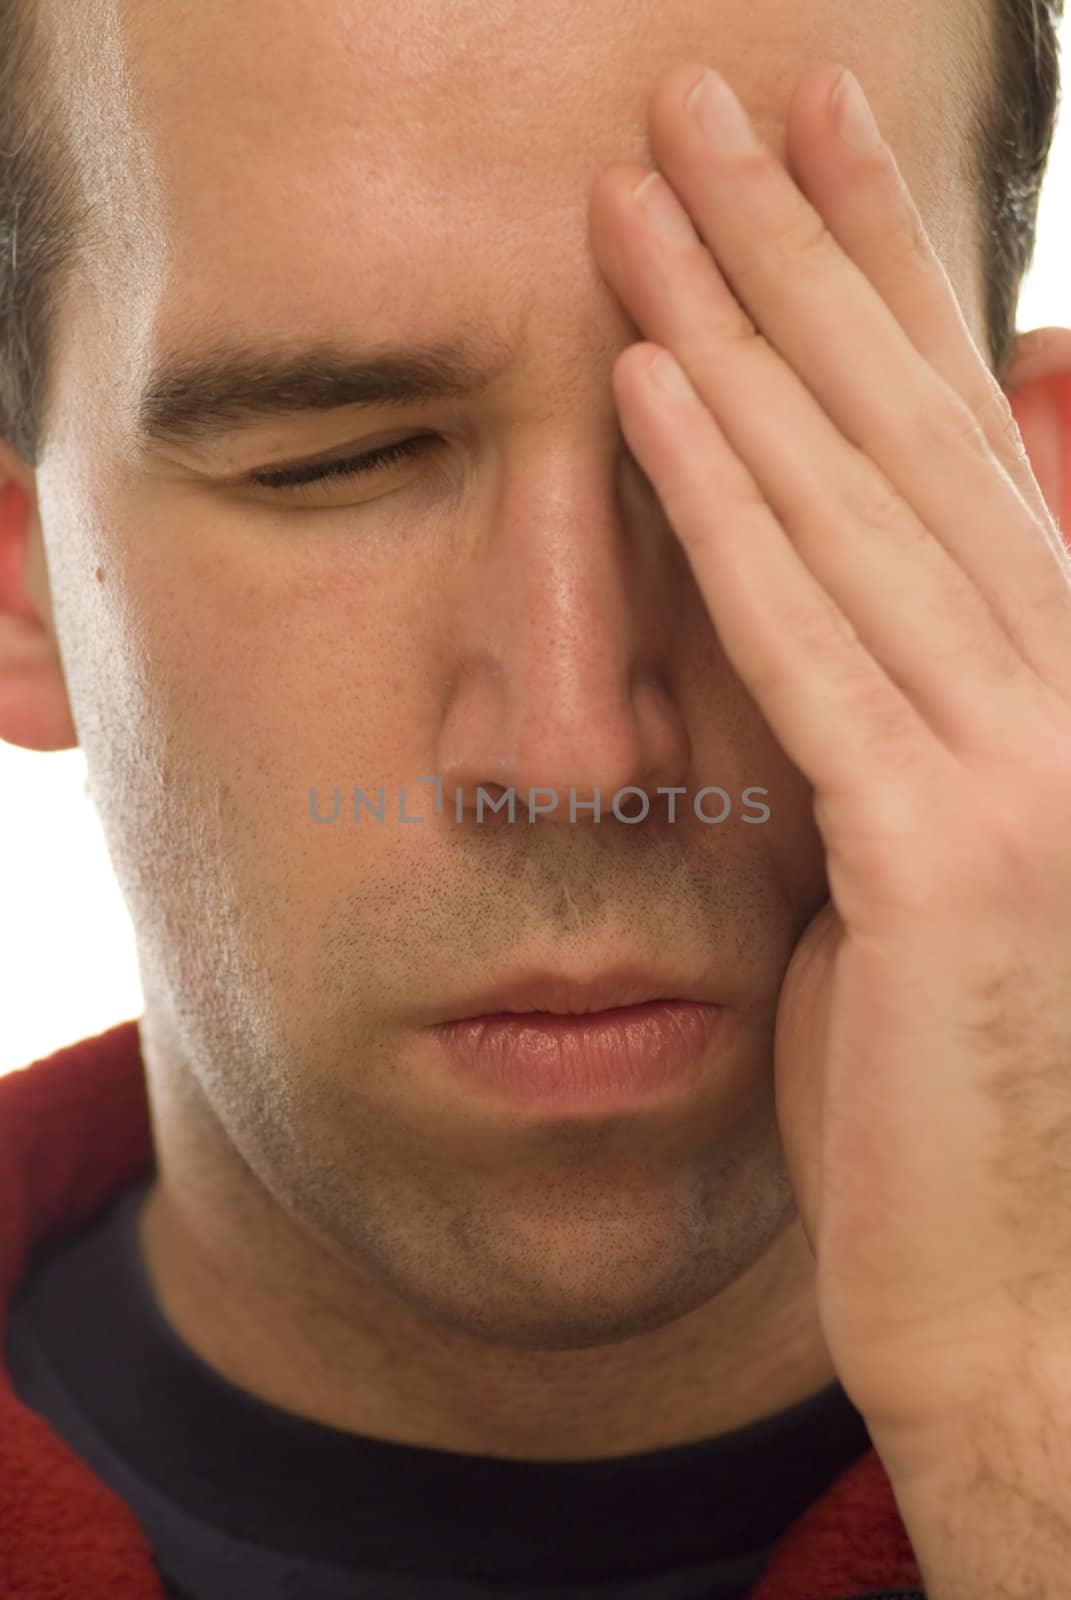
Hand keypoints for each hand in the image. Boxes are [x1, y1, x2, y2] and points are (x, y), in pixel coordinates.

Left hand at [588, 60, 1070, 1452]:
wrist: (1005, 1281)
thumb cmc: (936, 1075)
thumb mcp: (903, 851)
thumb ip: (877, 696)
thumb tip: (804, 568)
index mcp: (1056, 679)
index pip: (951, 434)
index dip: (881, 274)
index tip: (806, 142)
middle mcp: (1068, 688)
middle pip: (907, 426)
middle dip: (803, 247)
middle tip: (708, 96)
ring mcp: (1026, 763)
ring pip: (854, 501)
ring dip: (740, 332)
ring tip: (643, 192)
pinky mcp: (948, 851)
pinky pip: (807, 639)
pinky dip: (722, 506)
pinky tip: (651, 380)